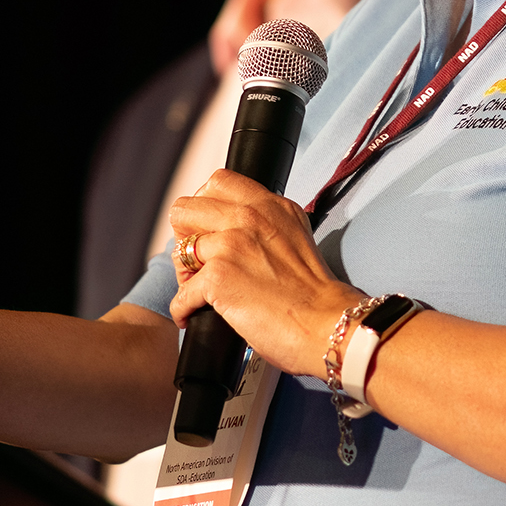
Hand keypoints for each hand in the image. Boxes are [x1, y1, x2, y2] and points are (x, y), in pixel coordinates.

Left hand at [168, 169, 363, 377]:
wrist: (326, 323)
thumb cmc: (313, 292)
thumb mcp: (295, 234)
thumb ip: (265, 222)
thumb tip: (235, 227)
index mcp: (268, 204)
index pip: (217, 182)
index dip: (204, 208)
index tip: (208, 230)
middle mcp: (248, 217)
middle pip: (185, 210)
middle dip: (185, 238)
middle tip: (198, 263)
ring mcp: (232, 245)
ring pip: (179, 250)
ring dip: (184, 276)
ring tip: (198, 293)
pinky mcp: (219, 277)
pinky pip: (180, 292)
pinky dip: (182, 309)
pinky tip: (193, 315)